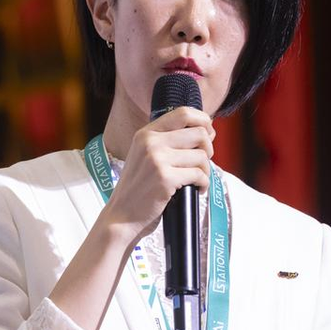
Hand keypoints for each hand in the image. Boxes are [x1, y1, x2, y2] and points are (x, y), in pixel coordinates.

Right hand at [101, 107, 215, 243]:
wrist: (121, 216)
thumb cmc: (138, 188)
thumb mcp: (145, 155)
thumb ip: (166, 141)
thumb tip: (204, 131)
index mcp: (146, 133)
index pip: (183, 113)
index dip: (203, 121)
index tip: (209, 133)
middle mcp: (151, 142)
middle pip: (199, 133)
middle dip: (208, 149)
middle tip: (203, 163)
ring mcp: (157, 160)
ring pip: (201, 155)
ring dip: (206, 170)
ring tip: (197, 180)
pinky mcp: (165, 178)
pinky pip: (199, 175)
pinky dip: (204, 184)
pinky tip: (197, 189)